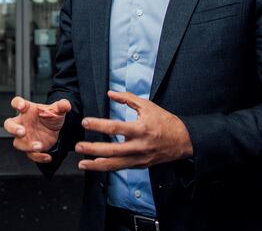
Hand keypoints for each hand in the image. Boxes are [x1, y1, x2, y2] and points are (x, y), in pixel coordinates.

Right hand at [3, 96, 71, 163]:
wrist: (55, 129)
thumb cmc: (50, 117)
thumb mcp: (57, 110)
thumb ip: (62, 106)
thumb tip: (66, 104)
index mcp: (27, 110)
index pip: (17, 102)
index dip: (17, 103)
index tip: (21, 106)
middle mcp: (22, 123)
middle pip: (9, 125)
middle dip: (14, 129)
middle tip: (22, 131)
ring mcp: (25, 137)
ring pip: (18, 143)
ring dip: (27, 145)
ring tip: (39, 145)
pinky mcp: (30, 148)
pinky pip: (30, 155)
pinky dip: (38, 157)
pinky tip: (47, 156)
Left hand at [75, 91, 192, 170]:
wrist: (183, 140)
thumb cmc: (164, 120)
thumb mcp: (147, 105)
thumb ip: (127, 99)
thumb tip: (109, 93)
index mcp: (141, 128)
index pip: (115, 127)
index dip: (98, 125)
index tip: (85, 122)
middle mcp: (140, 146)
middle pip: (112, 150)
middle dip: (93, 149)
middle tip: (78, 146)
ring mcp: (140, 158)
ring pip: (116, 165)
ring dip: (97, 165)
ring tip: (82, 163)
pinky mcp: (141, 165)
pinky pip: (121, 168)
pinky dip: (108, 168)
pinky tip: (96, 166)